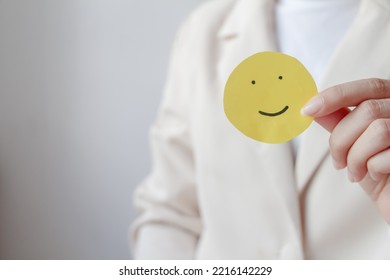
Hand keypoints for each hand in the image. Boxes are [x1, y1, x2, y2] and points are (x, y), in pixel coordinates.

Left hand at [301, 78, 389, 223]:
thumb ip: (340, 122)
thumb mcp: (355, 143)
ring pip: (378, 130)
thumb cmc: (380, 172)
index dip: (336, 96)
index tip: (307, 110)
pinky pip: (387, 155)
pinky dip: (372, 169)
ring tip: (355, 172)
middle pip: (368, 111)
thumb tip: (313, 107)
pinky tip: (375, 175)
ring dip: (355, 157)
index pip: (368, 87)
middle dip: (342, 140)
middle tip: (338, 162)